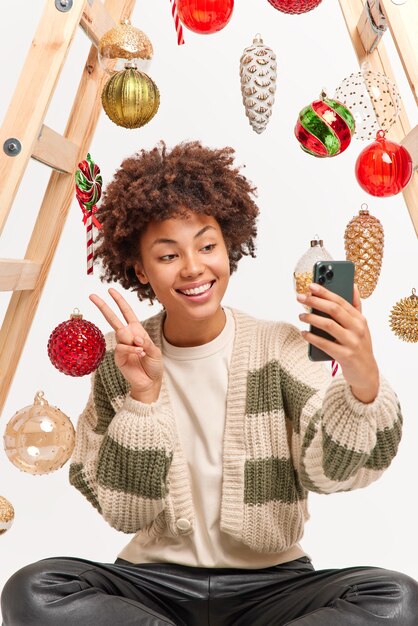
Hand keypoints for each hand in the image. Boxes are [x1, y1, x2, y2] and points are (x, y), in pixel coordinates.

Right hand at [89, 288, 162, 402]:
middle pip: (113, 318)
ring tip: (142, 349)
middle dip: (103, 306)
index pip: (126, 313)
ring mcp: (121, 346)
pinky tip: (140, 353)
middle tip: (92, 295)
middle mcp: (128, 336)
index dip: (119, 301)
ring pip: (120, 333)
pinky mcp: (118, 356)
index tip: (111, 290)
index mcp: (137, 331)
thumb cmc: (154, 365)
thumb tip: (135, 337)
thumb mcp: (155, 351)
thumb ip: (146, 342)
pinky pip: (122, 347)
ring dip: (133, 340)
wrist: (150, 382)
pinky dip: (131, 349)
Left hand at [297, 283, 378, 402]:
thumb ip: (356, 306)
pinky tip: (304, 333)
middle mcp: (358, 329)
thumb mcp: (361, 326)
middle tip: (301, 298)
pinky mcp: (345, 356)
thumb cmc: (360, 346)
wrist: (366, 373)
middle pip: (334, 310)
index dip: (325, 292)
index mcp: (360, 319)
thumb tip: (353, 285)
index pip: (341, 301)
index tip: (311, 285)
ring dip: (312, 318)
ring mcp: (352, 342)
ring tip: (301, 315)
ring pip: (328, 325)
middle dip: (316, 301)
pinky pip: (324, 344)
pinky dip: (312, 337)